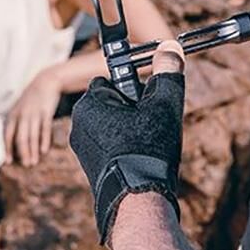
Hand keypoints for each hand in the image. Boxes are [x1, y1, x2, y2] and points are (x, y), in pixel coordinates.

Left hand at [4, 66, 62, 166]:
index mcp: (13, 115)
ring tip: (34, 163)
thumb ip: (16, 123)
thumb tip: (12, 143)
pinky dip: (44, 140)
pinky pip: (45, 128)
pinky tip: (44, 150)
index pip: (8, 135)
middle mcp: (22, 116)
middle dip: (23, 153)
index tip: (8, 162)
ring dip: (33, 151)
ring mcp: (35, 114)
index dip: (7, 149)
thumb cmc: (31, 99)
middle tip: (26, 166)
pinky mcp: (46, 112)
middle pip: (21, 138)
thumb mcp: (19, 108)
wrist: (46, 81)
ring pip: (33, 136)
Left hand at [69, 41, 184, 243]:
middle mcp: (79, 124)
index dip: (136, 88)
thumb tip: (170, 47)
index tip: (149, 101)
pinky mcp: (90, 168)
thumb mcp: (164, 102)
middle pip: (114, 102)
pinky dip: (125, 148)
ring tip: (149, 144)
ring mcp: (82, 149)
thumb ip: (167, 71)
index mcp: (90, 103)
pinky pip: (110, 146)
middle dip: (133, 109)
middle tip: (152, 124)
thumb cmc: (147, 149)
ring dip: (130, 130)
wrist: (137, 202)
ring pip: (113, 125)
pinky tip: (141, 159)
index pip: (114, 79)